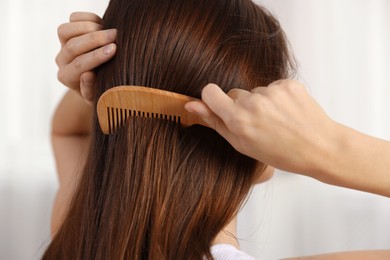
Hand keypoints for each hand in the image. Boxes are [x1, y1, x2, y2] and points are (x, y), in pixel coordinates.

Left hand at [55, 12, 116, 104]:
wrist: (97, 83)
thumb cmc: (100, 92)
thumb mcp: (98, 98)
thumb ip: (91, 91)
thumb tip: (88, 75)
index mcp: (67, 78)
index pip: (80, 66)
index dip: (96, 57)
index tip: (115, 50)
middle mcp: (62, 61)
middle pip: (73, 46)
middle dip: (96, 40)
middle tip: (116, 36)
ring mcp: (63, 45)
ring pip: (65, 31)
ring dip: (88, 27)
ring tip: (109, 30)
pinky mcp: (69, 32)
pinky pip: (72, 19)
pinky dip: (87, 18)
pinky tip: (102, 23)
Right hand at [185, 80, 337, 175]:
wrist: (320, 147)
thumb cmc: (281, 153)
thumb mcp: (242, 145)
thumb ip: (216, 123)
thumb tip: (192, 105)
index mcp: (238, 119)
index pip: (210, 91)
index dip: (211, 98)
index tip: (219, 105)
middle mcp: (253, 101)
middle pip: (234, 93)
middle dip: (240, 106)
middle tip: (257, 124)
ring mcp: (272, 91)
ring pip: (255, 91)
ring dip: (261, 103)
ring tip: (277, 121)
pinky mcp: (288, 84)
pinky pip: (272, 87)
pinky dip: (277, 98)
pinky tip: (286, 113)